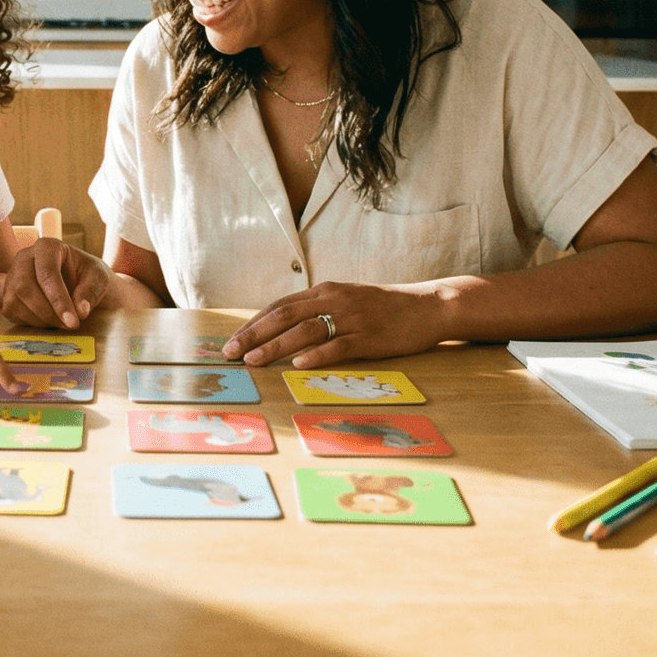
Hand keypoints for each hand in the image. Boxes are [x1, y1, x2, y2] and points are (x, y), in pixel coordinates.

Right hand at [1, 238, 111, 330]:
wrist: (77, 283)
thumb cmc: (87, 276)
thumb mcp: (98, 279)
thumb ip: (91, 292)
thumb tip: (79, 311)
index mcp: (46, 246)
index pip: (46, 272)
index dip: (59, 300)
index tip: (73, 322)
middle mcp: (24, 257)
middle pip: (25, 287)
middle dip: (48, 312)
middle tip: (69, 326)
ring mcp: (12, 276)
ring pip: (16, 301)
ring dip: (41, 319)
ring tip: (63, 322)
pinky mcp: (7, 294)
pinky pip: (12, 312)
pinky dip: (31, 322)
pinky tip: (49, 320)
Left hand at [222, 280, 451, 366]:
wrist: (426, 306)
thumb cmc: (382, 308)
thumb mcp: (345, 301)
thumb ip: (317, 311)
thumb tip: (284, 329)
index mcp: (324, 291)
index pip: (279, 306)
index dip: (253, 323)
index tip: (232, 340)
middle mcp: (334, 300)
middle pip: (284, 316)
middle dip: (253, 335)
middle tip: (230, 353)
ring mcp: (352, 318)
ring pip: (305, 331)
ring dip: (275, 346)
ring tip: (253, 361)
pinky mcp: (369, 337)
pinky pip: (338, 346)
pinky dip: (316, 355)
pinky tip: (298, 365)